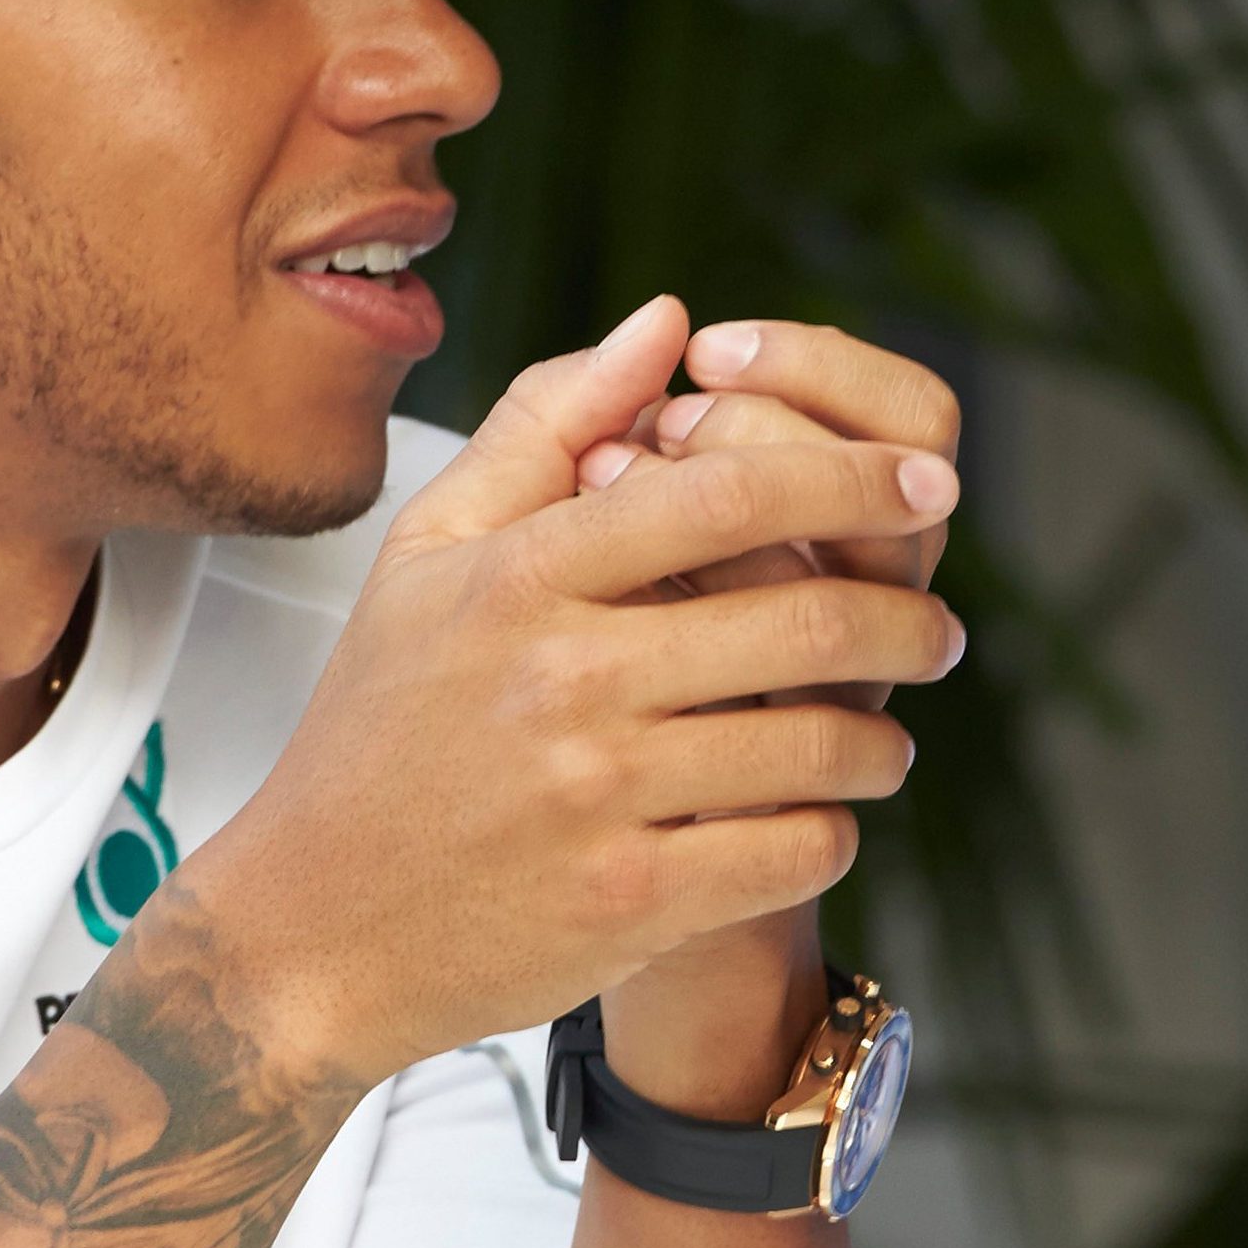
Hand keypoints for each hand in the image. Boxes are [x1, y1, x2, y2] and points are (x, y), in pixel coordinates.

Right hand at [154, 299, 966, 1092]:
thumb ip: (548, 423)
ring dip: (882, 740)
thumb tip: (667, 322)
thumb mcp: (431, 553)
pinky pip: (793, 848)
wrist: (312, 925)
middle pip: (808, 616)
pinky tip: (821, 819)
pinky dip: (833, 833)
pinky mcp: (628, 901)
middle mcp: (566, 674)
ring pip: (820, 744)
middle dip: (909, 620)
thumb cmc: (380, 725)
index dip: (853, 474)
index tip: (928, 482)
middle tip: (936, 630)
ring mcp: (599, 793)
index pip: (729, 491)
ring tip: (882, 738)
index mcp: (523, 574)